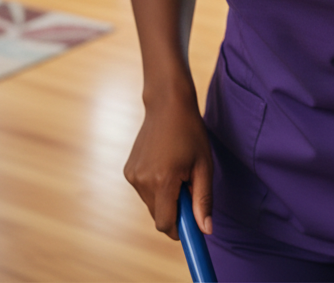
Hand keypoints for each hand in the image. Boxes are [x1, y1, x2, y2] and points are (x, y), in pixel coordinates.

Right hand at [124, 95, 213, 240]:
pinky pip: (144, 191)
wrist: (167, 103)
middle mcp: (143, 181)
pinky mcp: (127, 170)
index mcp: (163, 180)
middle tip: (189, 187)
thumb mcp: (204, 165)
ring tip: (177, 169)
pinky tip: (164, 163)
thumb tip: (206, 231)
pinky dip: (156, 187)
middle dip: (175, 211)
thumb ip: (203, 199)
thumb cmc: (190, 132)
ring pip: (152, 204)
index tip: (192, 226)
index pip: (166, 224)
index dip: (180, 230)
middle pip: (159, 216)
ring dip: (166, 197)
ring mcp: (132, 175)